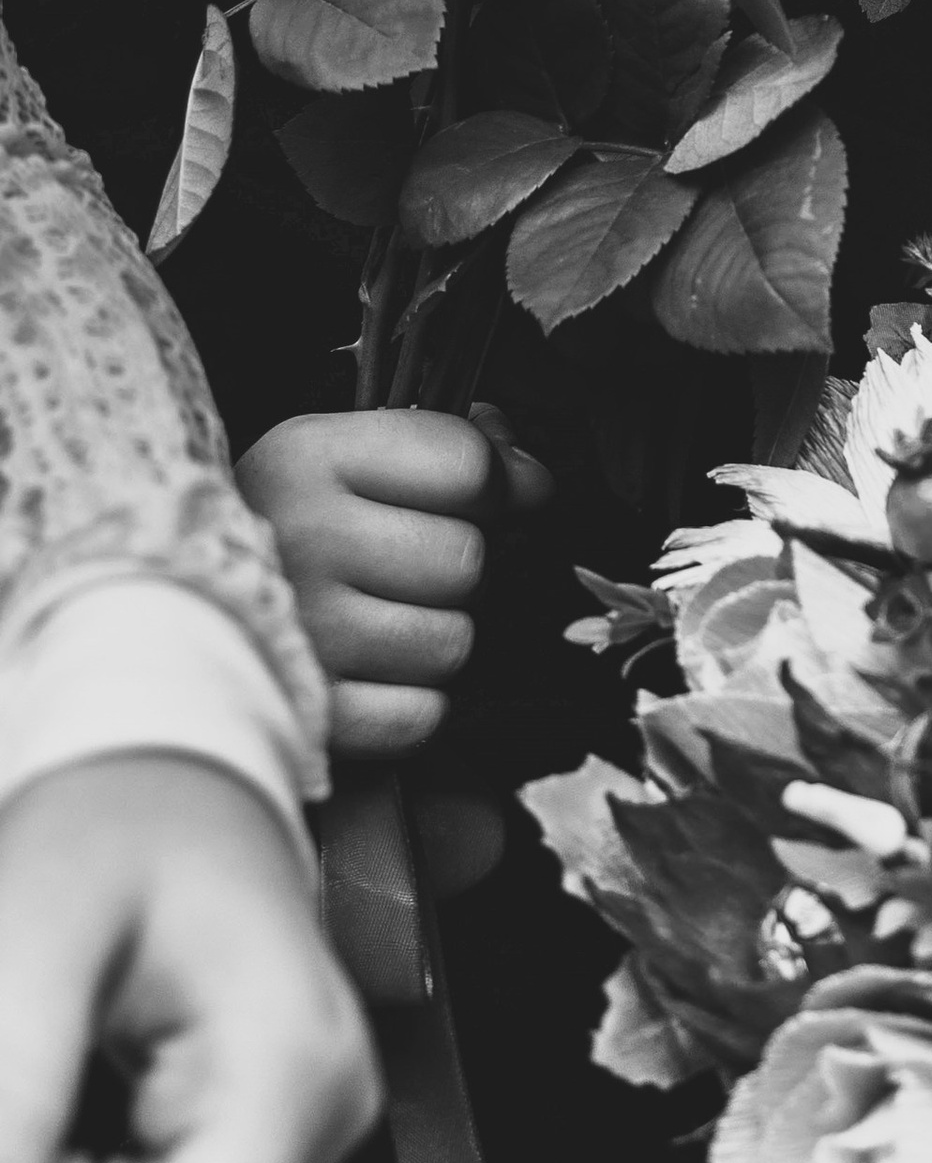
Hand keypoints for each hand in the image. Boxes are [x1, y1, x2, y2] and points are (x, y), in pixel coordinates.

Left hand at [0, 755, 376, 1162]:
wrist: (172, 769)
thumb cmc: (110, 824)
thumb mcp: (29, 936)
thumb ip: (8, 1097)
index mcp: (291, 1068)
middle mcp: (333, 1111)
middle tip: (20, 1138)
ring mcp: (320, 1125)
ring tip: (50, 1112)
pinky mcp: (288, 1131)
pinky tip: (84, 1121)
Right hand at [237, 409, 550, 757]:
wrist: (166, 611)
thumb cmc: (282, 528)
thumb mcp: (344, 453)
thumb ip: (452, 446)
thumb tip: (533, 480)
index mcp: (309, 457)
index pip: (470, 467)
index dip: (495, 485)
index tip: (470, 498)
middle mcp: (300, 538)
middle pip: (468, 561)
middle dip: (456, 570)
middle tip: (406, 571)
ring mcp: (302, 632)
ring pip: (454, 642)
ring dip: (434, 639)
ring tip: (378, 622)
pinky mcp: (307, 714)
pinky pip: (423, 716)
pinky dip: (412, 705)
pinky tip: (368, 676)